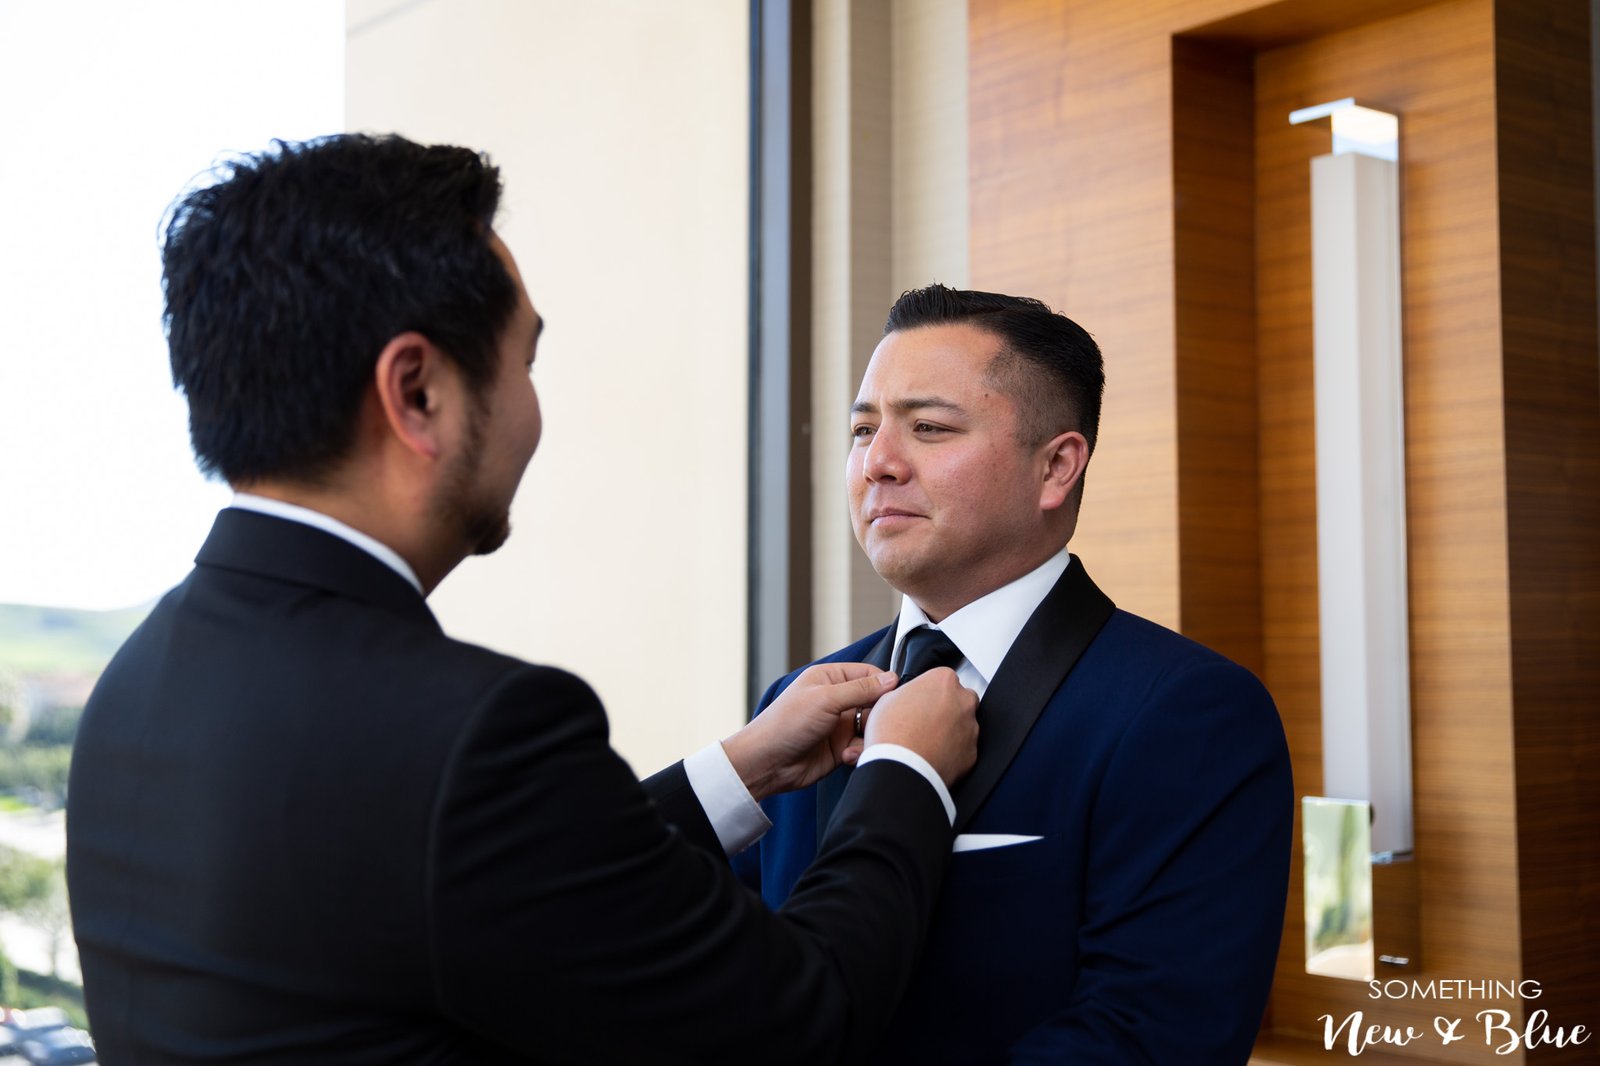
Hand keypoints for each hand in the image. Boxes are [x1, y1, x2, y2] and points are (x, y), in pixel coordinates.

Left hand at [721, 663, 896, 800]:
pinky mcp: (841, 748)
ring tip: (855, 744)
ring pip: (872, 727)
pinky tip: (845, 756)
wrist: (767, 763)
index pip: (869, 674)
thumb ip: (861, 689)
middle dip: (879, 716)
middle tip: (876, 725)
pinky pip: (863, 746)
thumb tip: (892, 679)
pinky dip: (859, 752)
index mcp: (830, 678)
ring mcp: (839, 724)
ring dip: (868, 737)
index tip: (896, 698)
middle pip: (875, 702)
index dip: (885, 685)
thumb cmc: (787, 724)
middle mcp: (837, 699)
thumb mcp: (826, 699)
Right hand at [862, 667, 978, 786]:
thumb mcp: (887, 699)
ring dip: (950, 730)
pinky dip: (953, 751)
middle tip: (926, 720)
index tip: (922, 701)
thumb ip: (905, 692)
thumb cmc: (892, 734)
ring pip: (964, 724)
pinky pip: (964, 748)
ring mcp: (971, 728)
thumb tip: (906, 697)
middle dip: (947, 708)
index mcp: (943, 680)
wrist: (901, 768)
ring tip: (927, 741)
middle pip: (960, 699)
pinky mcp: (972, 753)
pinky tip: (934, 755)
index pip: (942, 678)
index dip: (929, 691)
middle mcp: (963, 701)